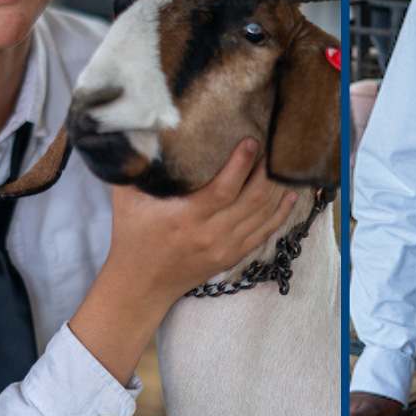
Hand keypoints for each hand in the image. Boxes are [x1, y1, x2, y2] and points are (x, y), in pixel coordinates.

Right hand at [103, 138, 296, 310]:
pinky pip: (264, 234)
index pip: (224, 189)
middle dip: (267, 170)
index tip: (251, 140)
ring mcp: (224, 249)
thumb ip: (131, 166)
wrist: (140, 285)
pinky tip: (290, 195)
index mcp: (185, 218)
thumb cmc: (131, 237)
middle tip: (275, 145)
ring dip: (278, 189)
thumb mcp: (125, 199)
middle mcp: (209, 235)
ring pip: (263, 215)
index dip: (242, 164)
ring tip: (286, 164)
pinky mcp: (231, 257)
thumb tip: (137, 129)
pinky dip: (280, 213)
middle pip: (252, 200)